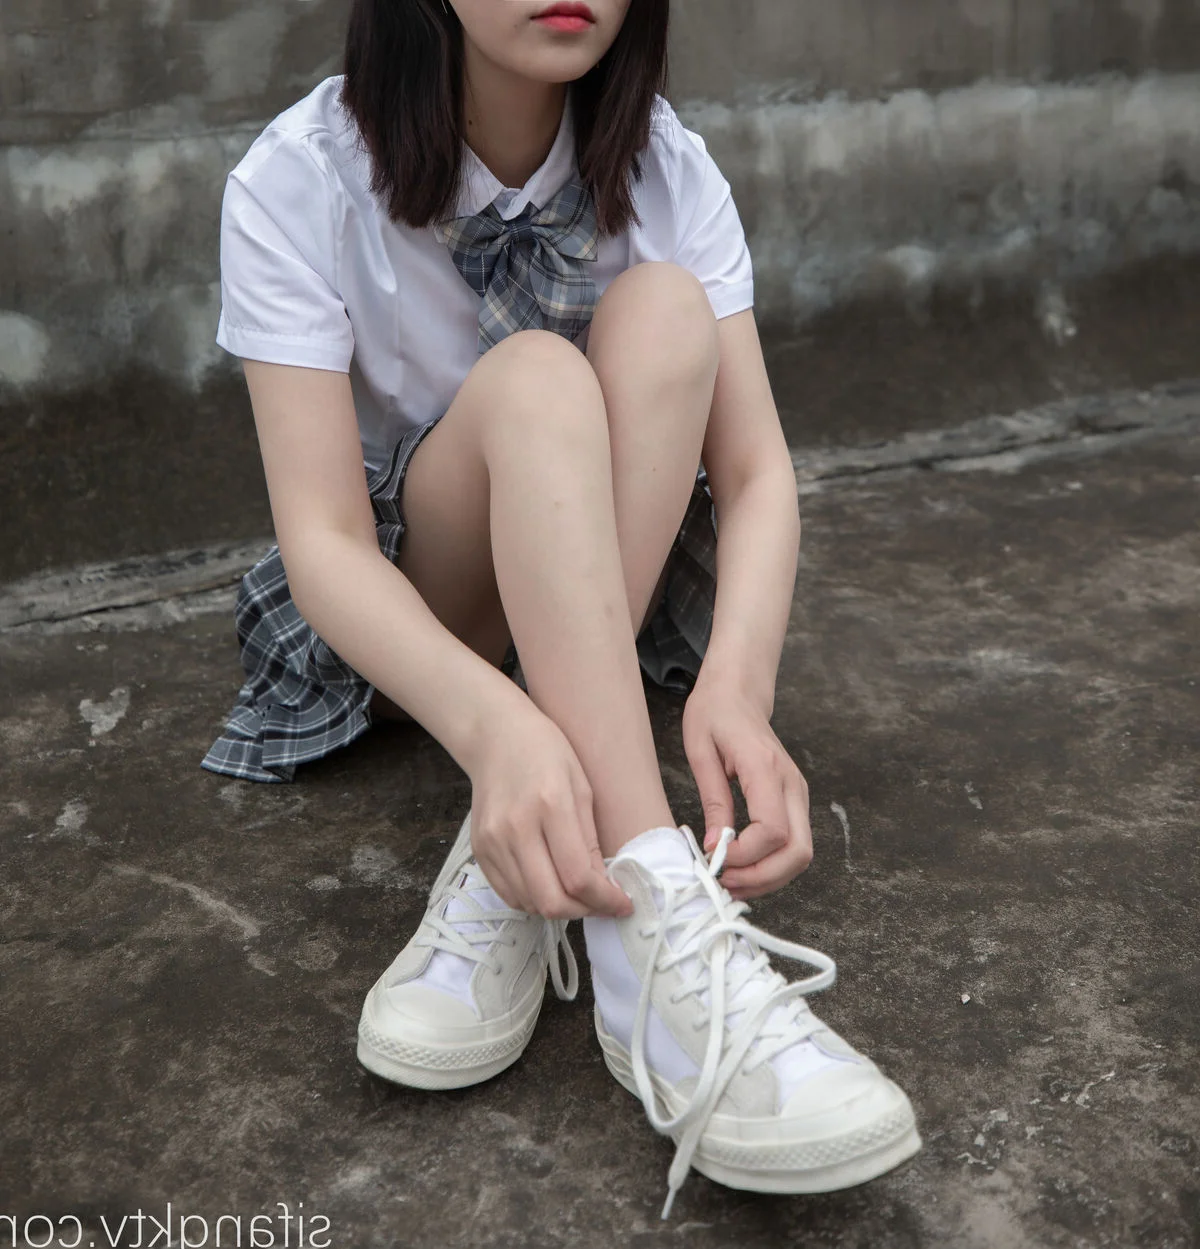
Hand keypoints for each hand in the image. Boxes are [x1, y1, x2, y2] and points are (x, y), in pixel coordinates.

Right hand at [465, 697, 632, 920]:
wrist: (496, 737)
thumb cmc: (547, 753)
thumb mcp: (582, 786)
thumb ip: (590, 840)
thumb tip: (602, 887)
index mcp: (550, 806)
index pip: (578, 876)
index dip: (605, 900)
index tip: (623, 903)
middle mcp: (516, 829)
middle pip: (551, 900)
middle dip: (583, 911)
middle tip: (601, 904)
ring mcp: (492, 842)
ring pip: (529, 903)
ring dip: (559, 908)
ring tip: (578, 894)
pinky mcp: (478, 850)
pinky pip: (508, 894)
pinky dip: (533, 900)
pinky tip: (550, 885)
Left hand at [682, 674, 812, 899]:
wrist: (738, 693)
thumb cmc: (714, 714)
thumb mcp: (700, 752)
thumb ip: (712, 800)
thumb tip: (714, 846)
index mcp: (765, 767)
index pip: (772, 830)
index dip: (745, 855)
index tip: (714, 856)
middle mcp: (791, 783)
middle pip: (798, 851)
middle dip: (762, 878)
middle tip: (724, 881)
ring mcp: (798, 793)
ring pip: (802, 854)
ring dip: (769, 878)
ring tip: (730, 879)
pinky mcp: (795, 801)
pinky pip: (794, 845)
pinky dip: (773, 866)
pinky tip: (743, 867)